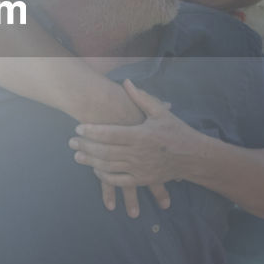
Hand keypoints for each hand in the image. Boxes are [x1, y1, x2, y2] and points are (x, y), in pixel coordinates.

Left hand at [72, 80, 191, 214]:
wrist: (193, 157)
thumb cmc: (176, 131)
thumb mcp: (161, 112)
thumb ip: (142, 98)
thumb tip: (126, 82)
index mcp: (141, 135)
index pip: (110, 133)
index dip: (92, 131)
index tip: (78, 128)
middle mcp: (138, 153)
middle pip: (105, 151)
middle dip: (85, 146)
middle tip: (71, 142)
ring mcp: (139, 168)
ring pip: (109, 166)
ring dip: (90, 161)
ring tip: (77, 156)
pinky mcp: (142, 180)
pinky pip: (119, 180)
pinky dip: (105, 177)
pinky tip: (96, 170)